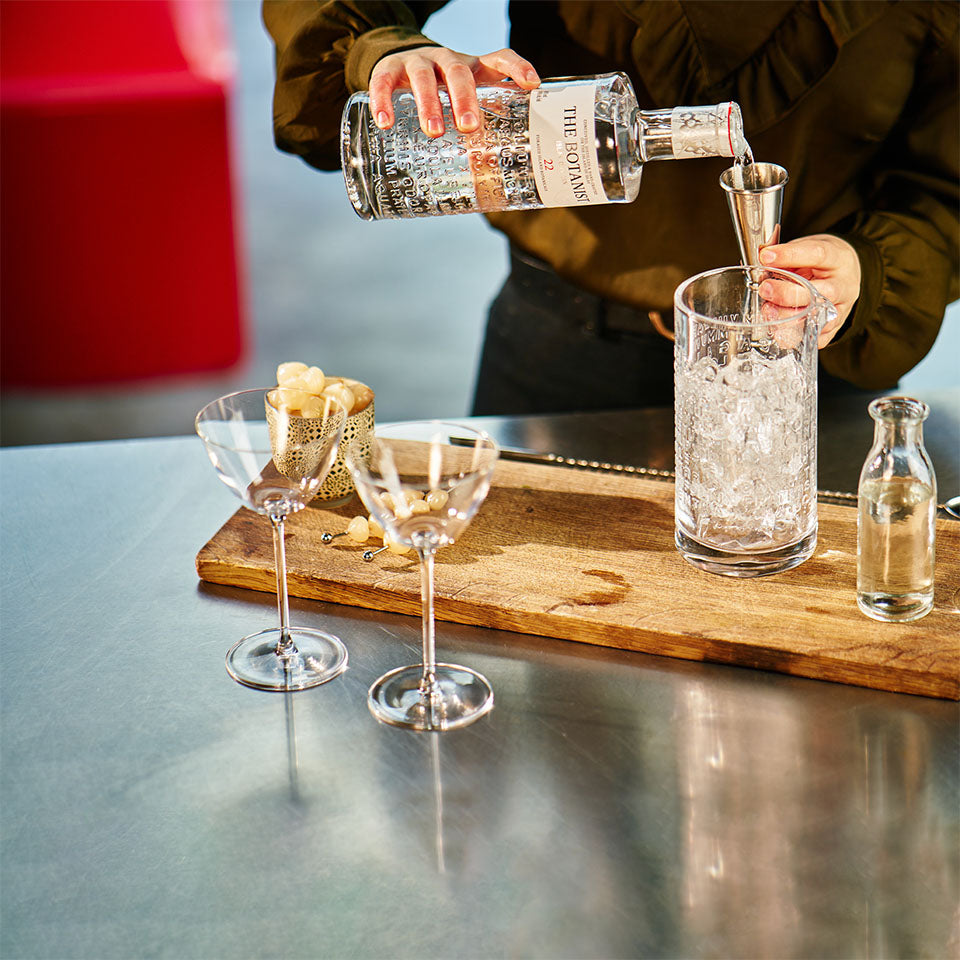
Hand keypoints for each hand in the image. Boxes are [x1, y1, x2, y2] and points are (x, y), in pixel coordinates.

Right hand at [369, 45, 539, 137]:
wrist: (399, 66)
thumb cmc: (441, 92)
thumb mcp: (464, 101)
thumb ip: (480, 128)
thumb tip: (502, 180)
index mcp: (472, 67)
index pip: (499, 58)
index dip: (517, 68)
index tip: (531, 84)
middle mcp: (446, 60)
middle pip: (458, 72)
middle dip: (464, 99)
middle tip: (468, 127)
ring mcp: (417, 62)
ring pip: (423, 77)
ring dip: (429, 104)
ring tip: (434, 132)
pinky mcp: (389, 69)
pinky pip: (383, 82)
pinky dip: (384, 101)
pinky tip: (385, 123)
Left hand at [758, 234, 860, 346]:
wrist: (844, 274)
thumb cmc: (820, 262)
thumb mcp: (807, 249)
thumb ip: (786, 257)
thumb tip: (761, 262)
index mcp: (838, 258)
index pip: (816, 255)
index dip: (790, 255)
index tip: (765, 256)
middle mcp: (844, 285)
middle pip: (819, 293)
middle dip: (787, 293)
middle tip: (765, 288)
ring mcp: (841, 309)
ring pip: (817, 318)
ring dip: (787, 318)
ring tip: (767, 311)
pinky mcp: (834, 328)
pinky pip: (816, 338)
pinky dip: (796, 337)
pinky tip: (778, 331)